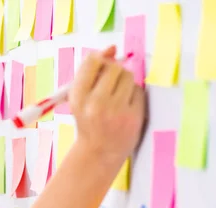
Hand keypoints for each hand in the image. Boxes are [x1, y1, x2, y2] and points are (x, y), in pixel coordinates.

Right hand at [69, 45, 145, 166]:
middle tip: (109, 88)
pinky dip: (133, 96)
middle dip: (114, 73)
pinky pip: (138, 91)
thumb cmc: (89, 121)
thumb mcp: (80, 98)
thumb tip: (112, 47)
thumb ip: (91, 71)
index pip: (92, 61)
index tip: (101, 68)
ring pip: (128, 76)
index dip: (100, 60)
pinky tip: (125, 108)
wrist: (98, 153)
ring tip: (117, 99)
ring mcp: (116, 111)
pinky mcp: (133, 117)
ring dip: (124, 83)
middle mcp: (95, 103)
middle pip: (113, 67)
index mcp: (77, 97)